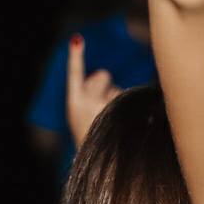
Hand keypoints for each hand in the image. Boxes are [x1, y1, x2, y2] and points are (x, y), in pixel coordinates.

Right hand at [67, 35, 121, 149]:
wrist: (99, 163)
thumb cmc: (91, 135)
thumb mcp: (80, 115)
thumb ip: (89, 94)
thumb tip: (104, 75)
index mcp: (74, 103)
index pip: (74, 73)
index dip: (76, 56)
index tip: (78, 40)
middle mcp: (88, 103)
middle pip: (103, 75)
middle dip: (105, 84)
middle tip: (101, 107)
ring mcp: (106, 108)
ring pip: (118, 89)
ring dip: (116, 100)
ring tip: (112, 122)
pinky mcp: (123, 113)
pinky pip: (128, 98)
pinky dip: (129, 105)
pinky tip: (127, 119)